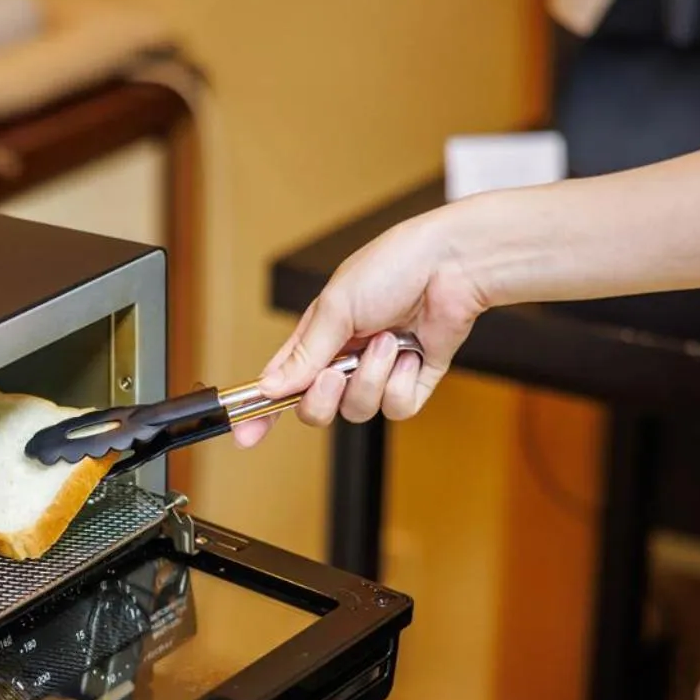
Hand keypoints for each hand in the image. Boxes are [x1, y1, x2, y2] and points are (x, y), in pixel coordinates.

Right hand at [238, 205, 489, 445]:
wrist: (453, 264)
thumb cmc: (394, 266)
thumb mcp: (336, 307)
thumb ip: (303, 355)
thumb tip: (271, 388)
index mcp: (318, 337)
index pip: (281, 382)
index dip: (262, 410)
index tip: (246, 436)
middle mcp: (345, 359)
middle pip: (316, 409)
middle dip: (323, 397)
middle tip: (332, 374)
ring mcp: (378, 373)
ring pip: (358, 410)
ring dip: (372, 377)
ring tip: (388, 341)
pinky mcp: (413, 382)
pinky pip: (396, 408)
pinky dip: (402, 382)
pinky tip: (412, 352)